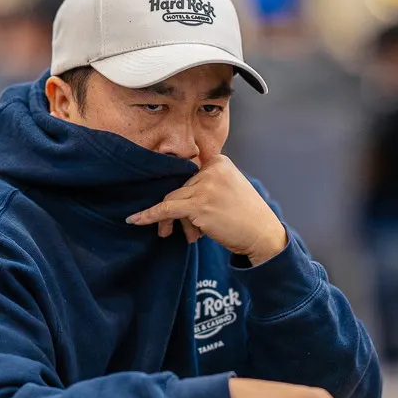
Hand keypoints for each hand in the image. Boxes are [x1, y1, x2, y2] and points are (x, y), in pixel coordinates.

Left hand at [127, 155, 287, 264]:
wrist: (262, 234)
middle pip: (179, 188)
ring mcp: (205, 186)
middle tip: (179, 231)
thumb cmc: (245, 217)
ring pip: (172, 200)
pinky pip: (167, 209)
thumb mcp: (227, 190)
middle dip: (178, 212)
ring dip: (172, 221)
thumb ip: (203, 187)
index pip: (188, 176)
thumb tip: (168, 198)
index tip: (180, 211)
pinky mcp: (199, 204)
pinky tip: (135, 220)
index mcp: (219, 161)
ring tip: (183, 236)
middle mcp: (211, 169)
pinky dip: (149, 215)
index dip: (183, 196)